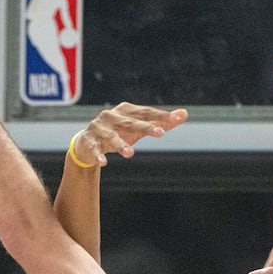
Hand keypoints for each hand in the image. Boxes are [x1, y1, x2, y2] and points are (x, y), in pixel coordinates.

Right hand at [70, 102, 189, 167]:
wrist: (87, 143)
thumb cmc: (119, 132)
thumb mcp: (140, 128)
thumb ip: (161, 122)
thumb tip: (185, 114)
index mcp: (126, 110)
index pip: (146, 112)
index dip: (160, 115)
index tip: (176, 118)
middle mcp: (111, 116)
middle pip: (131, 122)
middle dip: (145, 127)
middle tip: (161, 133)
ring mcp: (99, 128)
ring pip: (111, 136)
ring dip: (120, 144)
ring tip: (130, 153)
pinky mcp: (88, 141)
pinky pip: (94, 149)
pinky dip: (98, 155)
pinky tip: (103, 163)